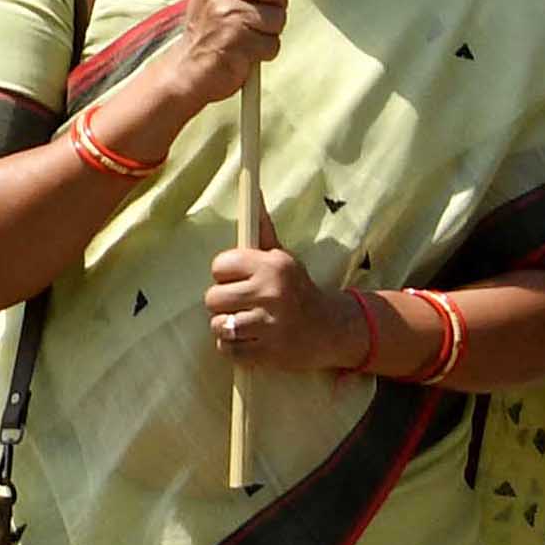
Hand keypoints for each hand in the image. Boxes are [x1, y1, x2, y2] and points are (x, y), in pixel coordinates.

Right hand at [155, 0, 293, 122]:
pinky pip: (273, 42)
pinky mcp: (239, 40)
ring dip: (270, 32)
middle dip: (276, 5)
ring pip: (278, 16)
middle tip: (257, 17)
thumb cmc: (207, 29)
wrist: (188, 68)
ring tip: (248, 37)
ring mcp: (228, 14)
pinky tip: (246, 53)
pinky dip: (265, 51)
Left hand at [200, 243, 376, 373]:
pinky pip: (229, 350)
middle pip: (213, 298)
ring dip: (227, 328)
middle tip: (241, 304)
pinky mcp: (269, 353)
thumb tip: (253, 191)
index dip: (224, 275)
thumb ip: (262, 230)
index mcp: (273, 266)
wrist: (331, 329)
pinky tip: (249, 340)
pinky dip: (234, 348)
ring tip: (244, 323)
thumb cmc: (298, 289)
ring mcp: (271, 325)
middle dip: (222, 303)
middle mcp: (271, 293)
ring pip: (219, 325)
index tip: (237, 280)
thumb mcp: (284, 258)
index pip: (219, 266)